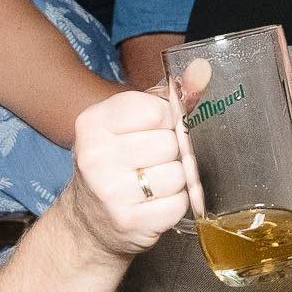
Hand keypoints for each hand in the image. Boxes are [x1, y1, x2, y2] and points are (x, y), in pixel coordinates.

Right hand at [65, 65, 210, 259]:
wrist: (89, 222)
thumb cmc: (117, 163)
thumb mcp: (130, 124)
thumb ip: (168, 96)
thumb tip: (202, 69)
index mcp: (93, 123)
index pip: (156, 110)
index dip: (167, 120)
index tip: (155, 130)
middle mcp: (96, 156)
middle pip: (171, 143)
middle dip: (172, 152)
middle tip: (151, 161)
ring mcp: (111, 192)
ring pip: (179, 174)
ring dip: (176, 179)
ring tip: (153, 183)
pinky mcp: (131, 221)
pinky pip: (180, 203)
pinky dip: (175, 203)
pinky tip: (155, 203)